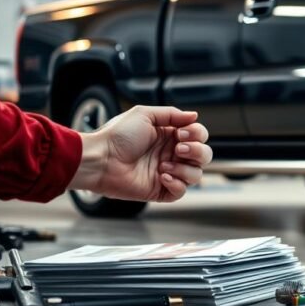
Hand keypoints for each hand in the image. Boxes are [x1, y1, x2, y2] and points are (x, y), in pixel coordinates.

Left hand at [69, 106, 212, 202]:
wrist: (100, 159)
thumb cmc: (117, 136)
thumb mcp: (144, 115)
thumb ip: (172, 114)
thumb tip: (194, 116)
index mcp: (169, 136)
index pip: (199, 136)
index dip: (197, 135)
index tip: (181, 134)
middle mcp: (171, 154)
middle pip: (204, 155)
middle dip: (197, 152)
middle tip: (179, 149)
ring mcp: (167, 172)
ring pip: (196, 174)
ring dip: (185, 169)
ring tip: (164, 166)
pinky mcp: (160, 190)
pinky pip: (181, 191)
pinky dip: (177, 184)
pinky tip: (162, 176)